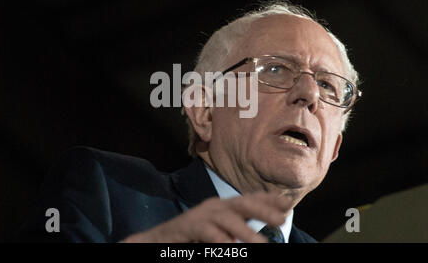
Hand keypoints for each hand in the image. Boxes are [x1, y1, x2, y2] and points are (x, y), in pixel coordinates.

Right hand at [121, 191, 289, 242]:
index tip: (287, 204)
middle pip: (242, 204)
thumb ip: (238, 228)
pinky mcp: (189, 227)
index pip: (249, 200)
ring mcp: (201, 215)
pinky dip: (220, 241)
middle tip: (282, 220)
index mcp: (224, 207)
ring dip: (245, 232)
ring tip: (261, 245)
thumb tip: (261, 232)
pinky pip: (207, 233)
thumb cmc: (193, 237)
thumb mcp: (219, 231)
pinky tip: (230, 247)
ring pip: (227, 220)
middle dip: (263, 210)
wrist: (159, 239)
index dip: (268, 200)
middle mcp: (214, 207)